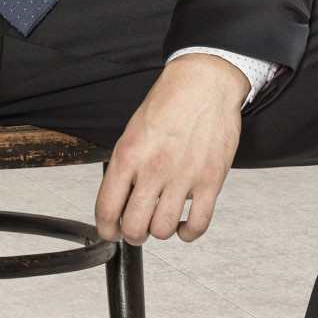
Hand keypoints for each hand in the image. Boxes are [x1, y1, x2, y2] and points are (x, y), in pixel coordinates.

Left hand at [94, 53, 248, 245]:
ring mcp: (183, 177)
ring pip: (163, 230)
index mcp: (129, 155)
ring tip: (162, 219)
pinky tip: (184, 224)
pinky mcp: (210, 181)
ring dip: (160, 231)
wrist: (205, 83)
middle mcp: (154, 169)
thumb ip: (126, 165)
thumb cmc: (170, 101)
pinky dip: (189, 232)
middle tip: (138, 227)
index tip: (111, 231)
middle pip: (134, 227)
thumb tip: (119, 197)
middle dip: (133, 234)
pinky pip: (198, 224)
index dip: (106, 230)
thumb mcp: (133, 130)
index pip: (107, 209)